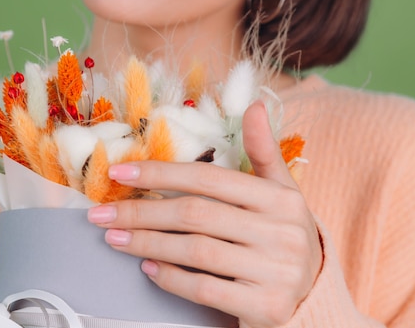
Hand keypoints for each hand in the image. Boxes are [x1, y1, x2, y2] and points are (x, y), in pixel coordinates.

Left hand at [87, 101, 322, 327]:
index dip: (160, 173)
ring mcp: (277, 273)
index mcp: (281, 199)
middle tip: (101, 213)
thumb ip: (264, 152)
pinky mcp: (266, 308)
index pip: (209, 179)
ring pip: (196, 251)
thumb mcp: (281, 193)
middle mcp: (283, 233)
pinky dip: (172, 278)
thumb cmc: (282, 237)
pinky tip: (148, 268)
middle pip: (195, 214)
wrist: (313, 299)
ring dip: (147, 243)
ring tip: (114, 237)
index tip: (120, 173)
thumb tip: (252, 106)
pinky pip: (206, 289)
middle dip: (141, 211)